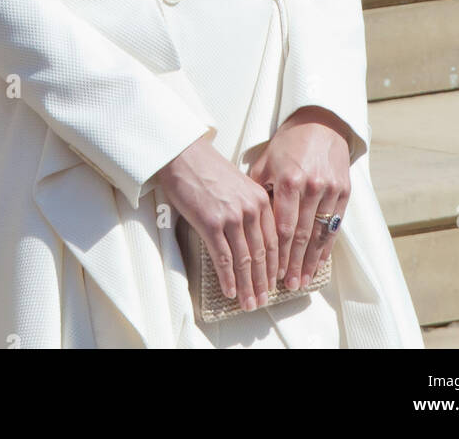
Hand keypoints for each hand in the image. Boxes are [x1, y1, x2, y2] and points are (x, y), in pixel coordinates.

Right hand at [155, 133, 278, 310]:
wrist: (184, 154)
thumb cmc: (208, 168)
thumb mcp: (239, 184)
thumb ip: (249, 207)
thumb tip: (251, 237)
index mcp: (260, 199)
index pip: (273, 240)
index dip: (274, 265)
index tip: (275, 282)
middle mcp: (250, 209)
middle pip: (261, 254)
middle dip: (263, 282)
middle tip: (263, 300)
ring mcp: (231, 217)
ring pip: (244, 260)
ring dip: (247, 286)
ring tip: (249, 303)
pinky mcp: (211, 223)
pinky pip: (223, 257)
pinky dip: (228, 277)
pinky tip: (230, 290)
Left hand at [247, 105, 351, 290]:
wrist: (321, 123)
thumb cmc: (288, 143)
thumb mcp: (266, 160)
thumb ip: (257, 188)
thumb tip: (244, 217)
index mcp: (288, 179)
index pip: (282, 225)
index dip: (277, 252)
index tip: (271, 270)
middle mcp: (311, 187)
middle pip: (301, 235)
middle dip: (293, 263)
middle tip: (287, 285)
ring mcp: (330, 190)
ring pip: (319, 233)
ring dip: (311, 261)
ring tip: (303, 281)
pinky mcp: (344, 191)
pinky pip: (335, 225)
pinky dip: (327, 246)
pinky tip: (320, 262)